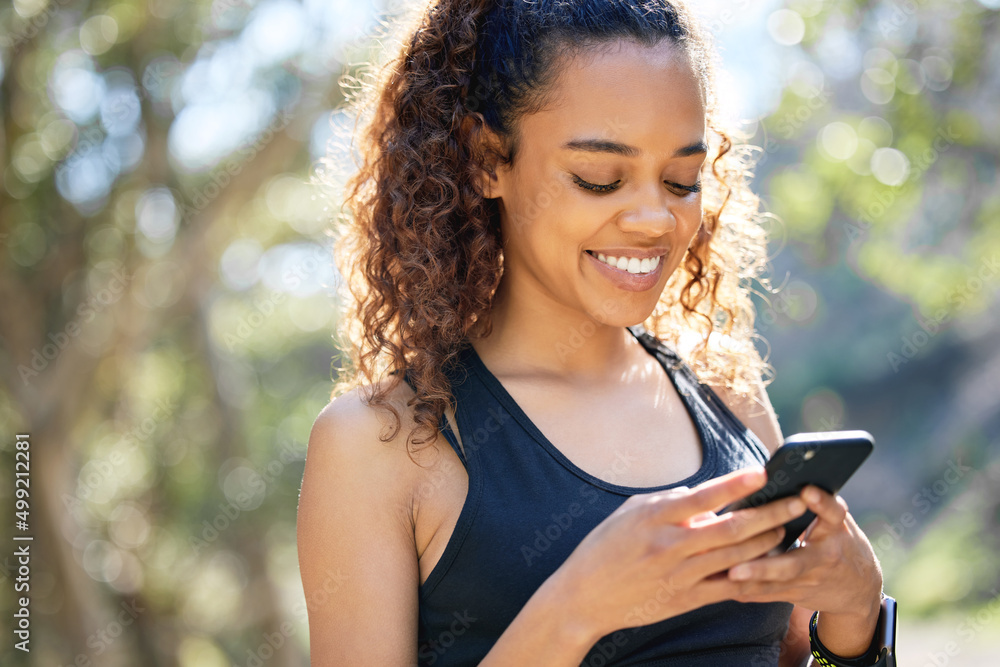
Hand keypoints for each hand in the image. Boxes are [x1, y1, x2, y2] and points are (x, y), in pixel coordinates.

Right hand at [547, 467, 809, 644]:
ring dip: (769, 542)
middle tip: (798, 500)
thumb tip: (702, 495)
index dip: (736, 484)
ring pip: (738, 556)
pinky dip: (752, 574)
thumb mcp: (628, 514)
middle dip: (771, 513)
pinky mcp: (685, 600)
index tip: (763, 472)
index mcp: (654, 518)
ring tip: (790, 528)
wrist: (584, 597)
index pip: (704, 496)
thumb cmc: (604, 548)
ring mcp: (680, 575)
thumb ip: (667, 501)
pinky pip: (728, 586)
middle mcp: (670, 545)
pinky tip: (771, 565)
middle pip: (732, 528)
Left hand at [726, 485, 883, 656]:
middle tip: (737, 565)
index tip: (807, 491)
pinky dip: (747, 590)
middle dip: (766, 566)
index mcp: (836, 530)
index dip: (822, 502)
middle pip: (794, 563)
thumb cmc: (838, 539)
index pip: (833, 513)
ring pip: (777, 583)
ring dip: (751, 580)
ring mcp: (810, 580)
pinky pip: (769, 594)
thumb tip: (778, 475)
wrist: (859, 587)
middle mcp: (824, 557)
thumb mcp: (836, 519)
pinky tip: (723, 585)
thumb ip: (815, 502)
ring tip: (727, 575)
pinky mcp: (797, 594)